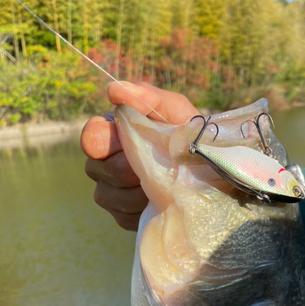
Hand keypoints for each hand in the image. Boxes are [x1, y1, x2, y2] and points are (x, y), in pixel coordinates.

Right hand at [80, 81, 197, 230]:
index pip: (91, 137)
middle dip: (128, 168)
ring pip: (108, 195)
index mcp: (113, 132)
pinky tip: (161, 202)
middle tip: (157, 165)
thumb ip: (150, 98)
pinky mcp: (123, 216)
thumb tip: (114, 89)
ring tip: (165, 185)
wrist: (213, 172)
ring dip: (138, 191)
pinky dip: (142, 210)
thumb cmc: (191, 136)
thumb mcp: (177, 112)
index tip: (118, 141)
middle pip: (97, 169)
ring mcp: (112, 191)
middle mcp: (105, 162)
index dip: (99, 140)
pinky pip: (122, 216)